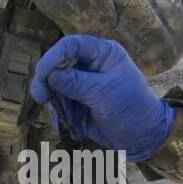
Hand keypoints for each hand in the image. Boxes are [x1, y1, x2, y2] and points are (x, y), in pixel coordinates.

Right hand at [31, 35, 176, 162]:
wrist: (143, 138)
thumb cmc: (132, 108)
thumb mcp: (105, 94)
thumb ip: (76, 83)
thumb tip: (50, 76)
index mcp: (103, 54)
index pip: (71, 45)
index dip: (54, 56)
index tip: (42, 73)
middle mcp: (90, 66)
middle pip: (58, 65)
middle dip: (47, 81)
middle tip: (40, 96)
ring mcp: (83, 85)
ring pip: (55, 87)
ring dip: (54, 102)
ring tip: (61, 117)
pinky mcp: (78, 103)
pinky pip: (60, 104)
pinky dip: (58, 114)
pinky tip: (63, 124)